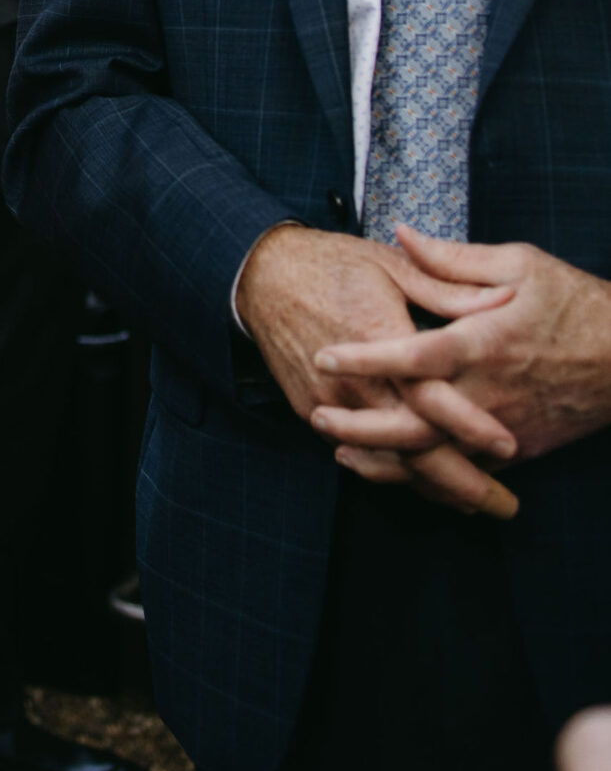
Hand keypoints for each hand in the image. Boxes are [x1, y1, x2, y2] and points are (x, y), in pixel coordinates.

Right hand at [238, 222, 515, 511]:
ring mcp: (329, 401)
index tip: (509, 446)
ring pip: (386, 458)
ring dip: (431, 487)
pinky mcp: (312, 410)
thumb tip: (502, 302)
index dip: (469, 424)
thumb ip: (447, 290)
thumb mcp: (392, 266)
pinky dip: (394, 472)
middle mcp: (353, 380)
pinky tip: (424, 482)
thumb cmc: (333, 264)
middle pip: (411, 445)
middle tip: (505, 506)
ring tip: (474, 503)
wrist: (262, 274)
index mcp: (378, 337)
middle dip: (461, 482)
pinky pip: (358, 452)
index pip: (429, 395)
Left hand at [315, 229, 610, 465]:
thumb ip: (453, 257)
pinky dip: (423, 475)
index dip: (368, 358)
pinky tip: (391, 469)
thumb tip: (401, 232)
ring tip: (338, 448)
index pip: (415, 355)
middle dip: (361, 424)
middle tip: (317, 411)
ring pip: (434, 457)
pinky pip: (462, 470)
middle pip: (415, 421)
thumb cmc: (576, 304)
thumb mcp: (520, 263)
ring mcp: (503, 428)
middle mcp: (489, 393)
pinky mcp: (516, 450)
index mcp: (484, 342)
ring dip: (384, 458)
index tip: (325, 352)